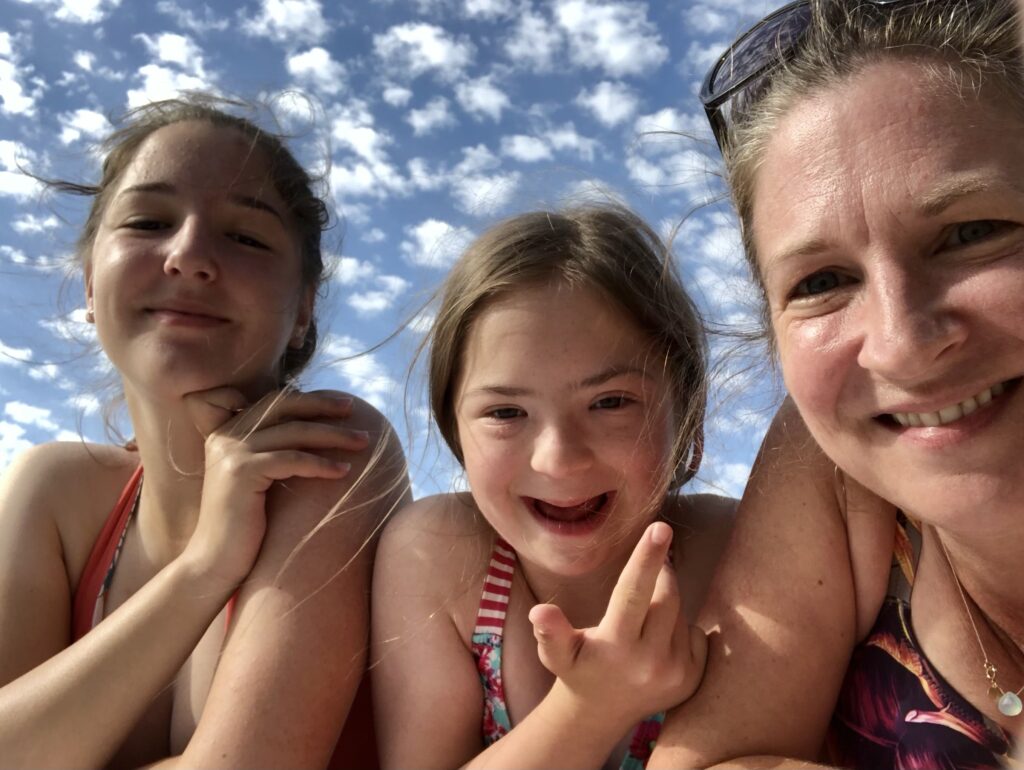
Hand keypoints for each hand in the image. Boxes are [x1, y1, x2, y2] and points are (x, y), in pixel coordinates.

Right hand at [181, 387, 369, 587]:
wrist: (215, 563)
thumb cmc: (245, 527)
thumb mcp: (260, 479)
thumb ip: (276, 451)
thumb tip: (320, 433)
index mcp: (228, 431)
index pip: (276, 402)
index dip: (311, 399)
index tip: (344, 405)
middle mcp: (226, 435)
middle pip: (284, 407)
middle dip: (324, 406)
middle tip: (356, 409)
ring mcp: (230, 452)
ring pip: (293, 432)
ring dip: (333, 435)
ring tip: (363, 442)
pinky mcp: (240, 472)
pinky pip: (292, 459)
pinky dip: (322, 464)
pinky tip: (345, 471)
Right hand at [528, 522, 707, 727]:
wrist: (601, 714)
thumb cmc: (576, 670)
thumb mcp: (555, 653)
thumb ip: (549, 632)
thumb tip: (538, 612)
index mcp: (615, 648)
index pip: (634, 594)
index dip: (646, 559)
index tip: (661, 528)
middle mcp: (651, 662)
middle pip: (667, 596)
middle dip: (658, 576)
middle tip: (643, 576)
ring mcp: (677, 672)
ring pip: (680, 612)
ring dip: (665, 605)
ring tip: (640, 622)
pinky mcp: (694, 678)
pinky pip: (694, 632)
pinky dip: (678, 627)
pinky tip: (656, 642)